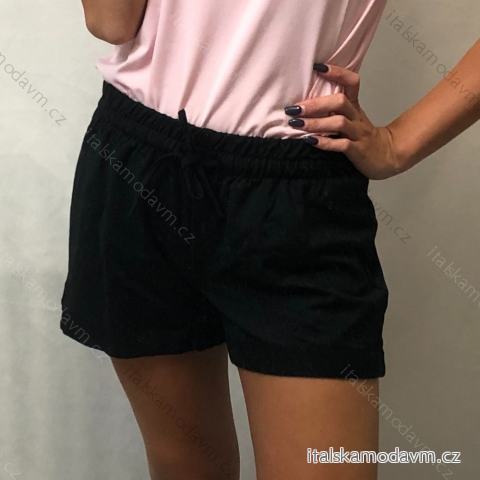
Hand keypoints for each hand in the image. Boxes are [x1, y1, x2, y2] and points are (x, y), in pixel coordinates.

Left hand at [285, 63, 405, 179]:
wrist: (385, 156)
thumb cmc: (360, 136)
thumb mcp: (351, 118)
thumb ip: (332, 109)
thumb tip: (302, 103)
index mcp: (354, 106)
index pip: (351, 82)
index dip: (337, 73)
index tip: (317, 67)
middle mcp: (356, 117)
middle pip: (340, 102)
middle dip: (316, 104)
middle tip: (294, 108)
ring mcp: (358, 133)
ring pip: (339, 123)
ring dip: (316, 123)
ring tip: (296, 124)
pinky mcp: (357, 150)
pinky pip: (341, 145)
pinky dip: (324, 143)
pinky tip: (309, 141)